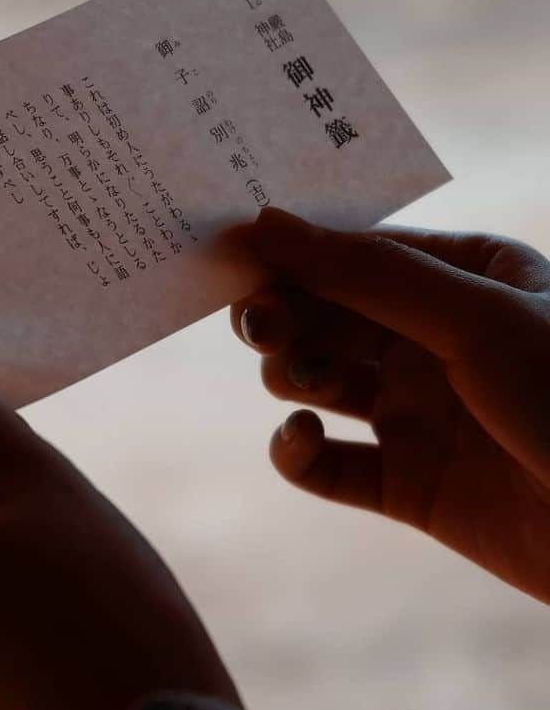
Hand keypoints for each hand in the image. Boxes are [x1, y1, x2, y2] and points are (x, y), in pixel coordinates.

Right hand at [231, 207, 549, 601]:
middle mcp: (437, 341)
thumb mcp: (473, 317)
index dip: (297, 253)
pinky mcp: (406, 484)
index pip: (358, 252)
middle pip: (327, 315)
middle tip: (260, 324)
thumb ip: (364, 273)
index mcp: (467, 280)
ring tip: (297, 381)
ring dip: (288, 374)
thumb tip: (265, 225)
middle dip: (285, 314)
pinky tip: (299, 439)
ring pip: (315, 380)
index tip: (235, 253)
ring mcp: (419, 414)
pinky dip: (296, 451)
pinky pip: (325, 463)